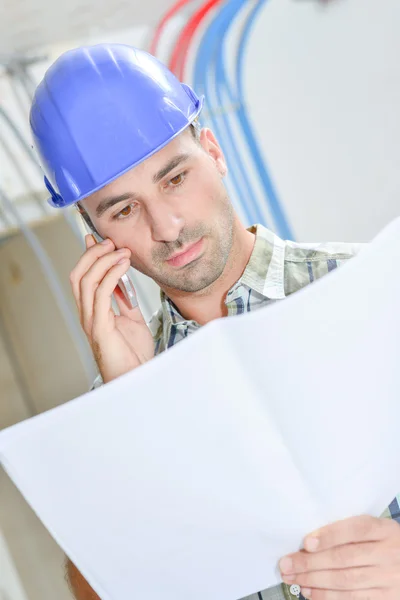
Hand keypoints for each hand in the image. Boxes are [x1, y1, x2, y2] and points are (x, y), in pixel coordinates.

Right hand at [70, 234, 153, 382]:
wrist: (136, 378)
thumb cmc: (133, 354)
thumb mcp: (132, 320)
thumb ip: (126, 302)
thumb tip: (124, 281)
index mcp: (93, 311)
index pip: (84, 278)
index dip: (88, 256)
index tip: (99, 238)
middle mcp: (88, 314)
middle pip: (79, 275)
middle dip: (92, 254)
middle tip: (111, 242)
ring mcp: (91, 320)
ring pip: (86, 281)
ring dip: (103, 261)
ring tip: (120, 251)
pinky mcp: (100, 327)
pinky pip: (101, 294)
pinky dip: (111, 275)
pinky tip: (123, 266)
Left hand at [279, 515, 399, 598]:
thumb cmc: (386, 543)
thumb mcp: (377, 529)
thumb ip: (350, 531)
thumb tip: (310, 541)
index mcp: (384, 530)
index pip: (356, 529)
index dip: (330, 535)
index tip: (306, 542)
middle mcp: (388, 554)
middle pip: (345, 558)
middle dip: (311, 562)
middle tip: (286, 563)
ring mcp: (389, 578)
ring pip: (346, 581)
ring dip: (314, 581)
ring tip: (293, 578)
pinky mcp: (387, 598)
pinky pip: (353, 598)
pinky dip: (327, 596)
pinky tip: (310, 591)